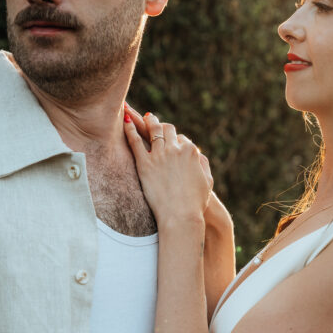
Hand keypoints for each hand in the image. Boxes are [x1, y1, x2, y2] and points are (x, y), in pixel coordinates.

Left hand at [124, 107, 210, 226]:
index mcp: (191, 152)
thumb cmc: (195, 203)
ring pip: (152, 131)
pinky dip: (130, 130)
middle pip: (167, 130)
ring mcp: (159, 155)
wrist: (181, 215)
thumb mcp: (207, 181)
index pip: (182, 139)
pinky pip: (134, 141)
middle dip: (161, 125)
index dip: (175, 140)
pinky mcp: (144, 164)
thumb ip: (203, 164)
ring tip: (140, 116)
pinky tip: (125, 122)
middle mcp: (175, 149)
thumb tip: (198, 155)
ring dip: (146, 121)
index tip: (169, 140)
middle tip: (152, 120)